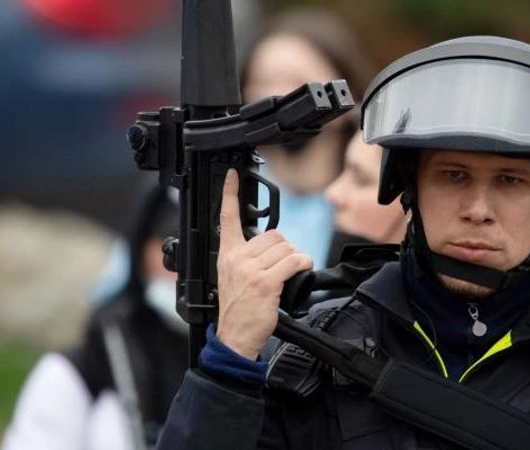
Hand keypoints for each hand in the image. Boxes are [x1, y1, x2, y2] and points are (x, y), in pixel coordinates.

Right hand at [215, 169, 312, 358]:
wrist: (234, 337)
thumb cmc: (237, 310)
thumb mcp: (231, 278)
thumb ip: (244, 258)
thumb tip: (269, 245)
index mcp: (226, 255)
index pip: (226, 218)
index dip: (229, 194)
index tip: (232, 175)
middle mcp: (236, 258)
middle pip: (272, 235)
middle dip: (284, 248)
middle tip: (281, 267)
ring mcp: (251, 270)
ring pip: (286, 248)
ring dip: (295, 258)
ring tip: (289, 274)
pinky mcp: (266, 282)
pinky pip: (293, 261)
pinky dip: (303, 264)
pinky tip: (300, 272)